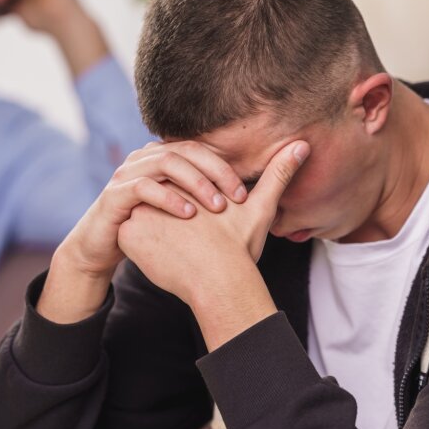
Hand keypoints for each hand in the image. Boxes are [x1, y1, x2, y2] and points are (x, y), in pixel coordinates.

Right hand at [38, 140, 248, 323]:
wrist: (103, 247)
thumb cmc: (151, 229)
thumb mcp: (183, 210)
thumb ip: (210, 195)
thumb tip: (246, 191)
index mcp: (163, 157)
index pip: (201, 149)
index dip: (225, 168)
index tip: (246, 194)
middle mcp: (145, 158)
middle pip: (187, 150)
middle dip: (215, 173)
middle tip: (237, 198)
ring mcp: (128, 173)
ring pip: (166, 162)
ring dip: (196, 183)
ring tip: (217, 207)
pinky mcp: (115, 194)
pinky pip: (143, 187)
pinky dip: (168, 198)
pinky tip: (188, 215)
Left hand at [117, 140, 308, 348]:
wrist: (219, 282)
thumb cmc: (240, 249)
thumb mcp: (260, 207)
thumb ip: (277, 174)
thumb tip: (302, 146)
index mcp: (189, 179)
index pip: (177, 185)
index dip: (189, 207)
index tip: (202, 230)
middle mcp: (162, 189)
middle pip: (157, 200)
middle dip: (166, 218)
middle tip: (187, 243)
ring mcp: (141, 210)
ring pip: (140, 217)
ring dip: (150, 231)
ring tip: (173, 250)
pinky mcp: (128, 234)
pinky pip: (126, 237)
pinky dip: (138, 247)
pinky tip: (159, 258)